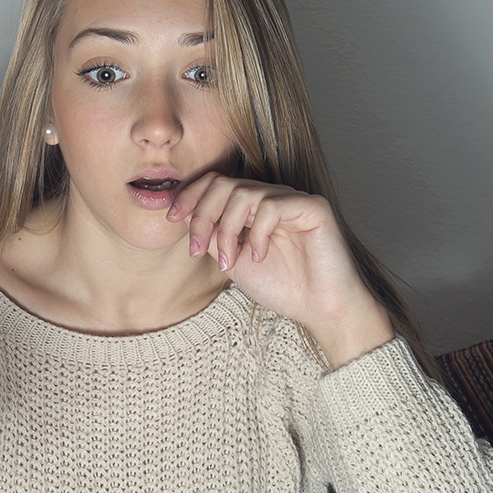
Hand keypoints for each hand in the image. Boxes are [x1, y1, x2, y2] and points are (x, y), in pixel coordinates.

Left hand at [168, 173, 393, 367]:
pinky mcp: (313, 207)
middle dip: (203, 215)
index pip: (217, 182)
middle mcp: (273, 197)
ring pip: (244, 193)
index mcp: (254, 207)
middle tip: (198, 249)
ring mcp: (293, 199)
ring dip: (226, 229)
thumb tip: (184, 215)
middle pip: (224, 183)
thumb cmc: (283, 288)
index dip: (191, 195)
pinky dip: (256, 233)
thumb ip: (213, 236)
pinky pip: (271, 206)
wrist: (320, 310)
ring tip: (229, 260)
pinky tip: (258, 256)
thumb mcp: (233, 261)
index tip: (172, 220)